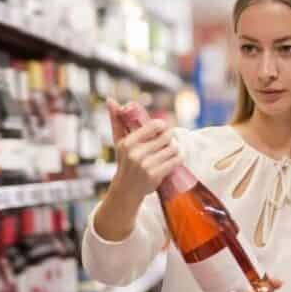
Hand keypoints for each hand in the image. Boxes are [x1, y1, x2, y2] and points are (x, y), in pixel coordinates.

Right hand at [94, 100, 181, 240]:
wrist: (126, 190)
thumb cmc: (124, 163)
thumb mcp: (118, 142)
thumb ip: (116, 121)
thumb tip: (110, 101)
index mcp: (128, 142)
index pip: (155, 126)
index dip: (163, 126)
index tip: (162, 130)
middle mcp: (136, 153)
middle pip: (167, 136)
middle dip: (171, 138)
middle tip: (169, 141)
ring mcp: (146, 165)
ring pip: (173, 148)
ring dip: (177, 148)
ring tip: (173, 149)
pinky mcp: (155, 175)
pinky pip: (176, 160)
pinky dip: (180, 157)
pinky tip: (177, 157)